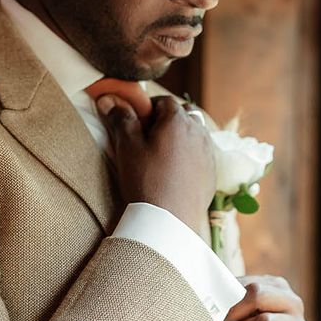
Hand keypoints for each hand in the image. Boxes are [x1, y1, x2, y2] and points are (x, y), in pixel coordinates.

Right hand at [96, 94, 215, 237]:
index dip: (147, 108)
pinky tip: (173, 172)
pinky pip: (200, 154)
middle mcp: (198, 131)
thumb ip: (120, 119)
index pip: (163, 101)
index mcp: (178, 120)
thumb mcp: (127, 147)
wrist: (168, 220)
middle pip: (183, 114)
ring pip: (194, 133)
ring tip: (161, 155)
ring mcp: (208, 153)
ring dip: (179, 137)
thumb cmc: (146, 180)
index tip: (136, 122)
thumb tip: (108, 99)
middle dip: (166, 120)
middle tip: (148, 138)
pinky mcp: (211, 173)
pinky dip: (188, 155)